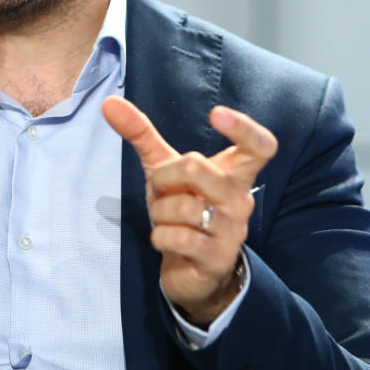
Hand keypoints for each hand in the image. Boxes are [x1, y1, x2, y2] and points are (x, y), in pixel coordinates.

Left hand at [101, 96, 276, 325]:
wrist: (190, 268)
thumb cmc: (182, 209)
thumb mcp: (163, 169)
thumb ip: (141, 134)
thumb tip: (109, 102)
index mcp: (235, 173)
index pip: (260, 145)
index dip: (243, 127)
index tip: (216, 113)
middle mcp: (241, 198)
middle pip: (198, 167)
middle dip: (163, 177)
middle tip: (160, 190)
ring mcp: (234, 230)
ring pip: (185, 206)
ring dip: (159, 211)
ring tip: (165, 219)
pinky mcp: (219, 258)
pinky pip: (180, 237)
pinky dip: (160, 236)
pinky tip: (166, 239)